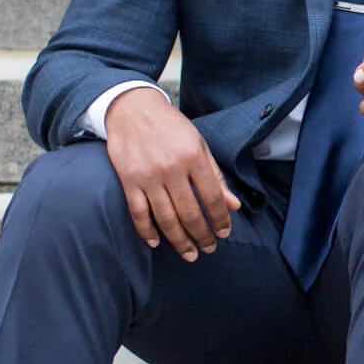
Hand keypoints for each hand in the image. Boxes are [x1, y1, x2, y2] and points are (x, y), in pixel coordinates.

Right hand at [102, 87, 240, 260]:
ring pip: (165, 218)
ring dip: (179, 241)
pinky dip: (147, 231)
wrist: (133, 109)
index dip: (220, 220)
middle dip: (202, 236)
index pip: (212, 198)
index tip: (223, 233)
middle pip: (189, 213)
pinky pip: (138, 212)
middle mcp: (171, 169)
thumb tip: (234, 206)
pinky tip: (157, 242)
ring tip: (189, 254)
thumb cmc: (171, 127)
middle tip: (208, 249)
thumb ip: (216, 176)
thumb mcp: (199, 145)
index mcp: (193, 158)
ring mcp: (148, 176)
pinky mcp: (128, 181)